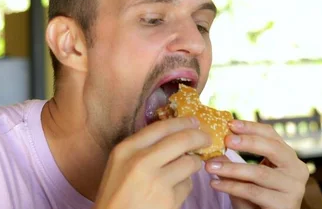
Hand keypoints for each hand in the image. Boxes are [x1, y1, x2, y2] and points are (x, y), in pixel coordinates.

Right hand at [93, 116, 210, 208]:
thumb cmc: (115, 196)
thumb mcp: (119, 165)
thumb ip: (141, 149)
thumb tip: (173, 134)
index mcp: (126, 149)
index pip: (162, 127)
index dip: (182, 122)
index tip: (194, 121)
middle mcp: (141, 161)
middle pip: (183, 139)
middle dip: (200, 137)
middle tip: (206, 139)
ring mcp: (157, 181)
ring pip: (190, 162)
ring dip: (193, 165)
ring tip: (185, 170)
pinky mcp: (169, 200)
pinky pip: (187, 186)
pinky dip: (184, 187)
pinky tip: (172, 192)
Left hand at [205, 120, 308, 208]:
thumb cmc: (257, 199)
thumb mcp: (248, 176)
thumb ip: (238, 161)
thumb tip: (217, 146)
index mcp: (289, 157)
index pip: (272, 135)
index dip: (252, 127)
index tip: (230, 124)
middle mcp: (297, 170)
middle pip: (273, 148)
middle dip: (247, 142)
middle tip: (225, 140)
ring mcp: (294, 188)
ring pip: (259, 172)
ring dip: (231, 168)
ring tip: (210, 166)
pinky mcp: (285, 205)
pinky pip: (254, 192)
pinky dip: (232, 186)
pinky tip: (216, 183)